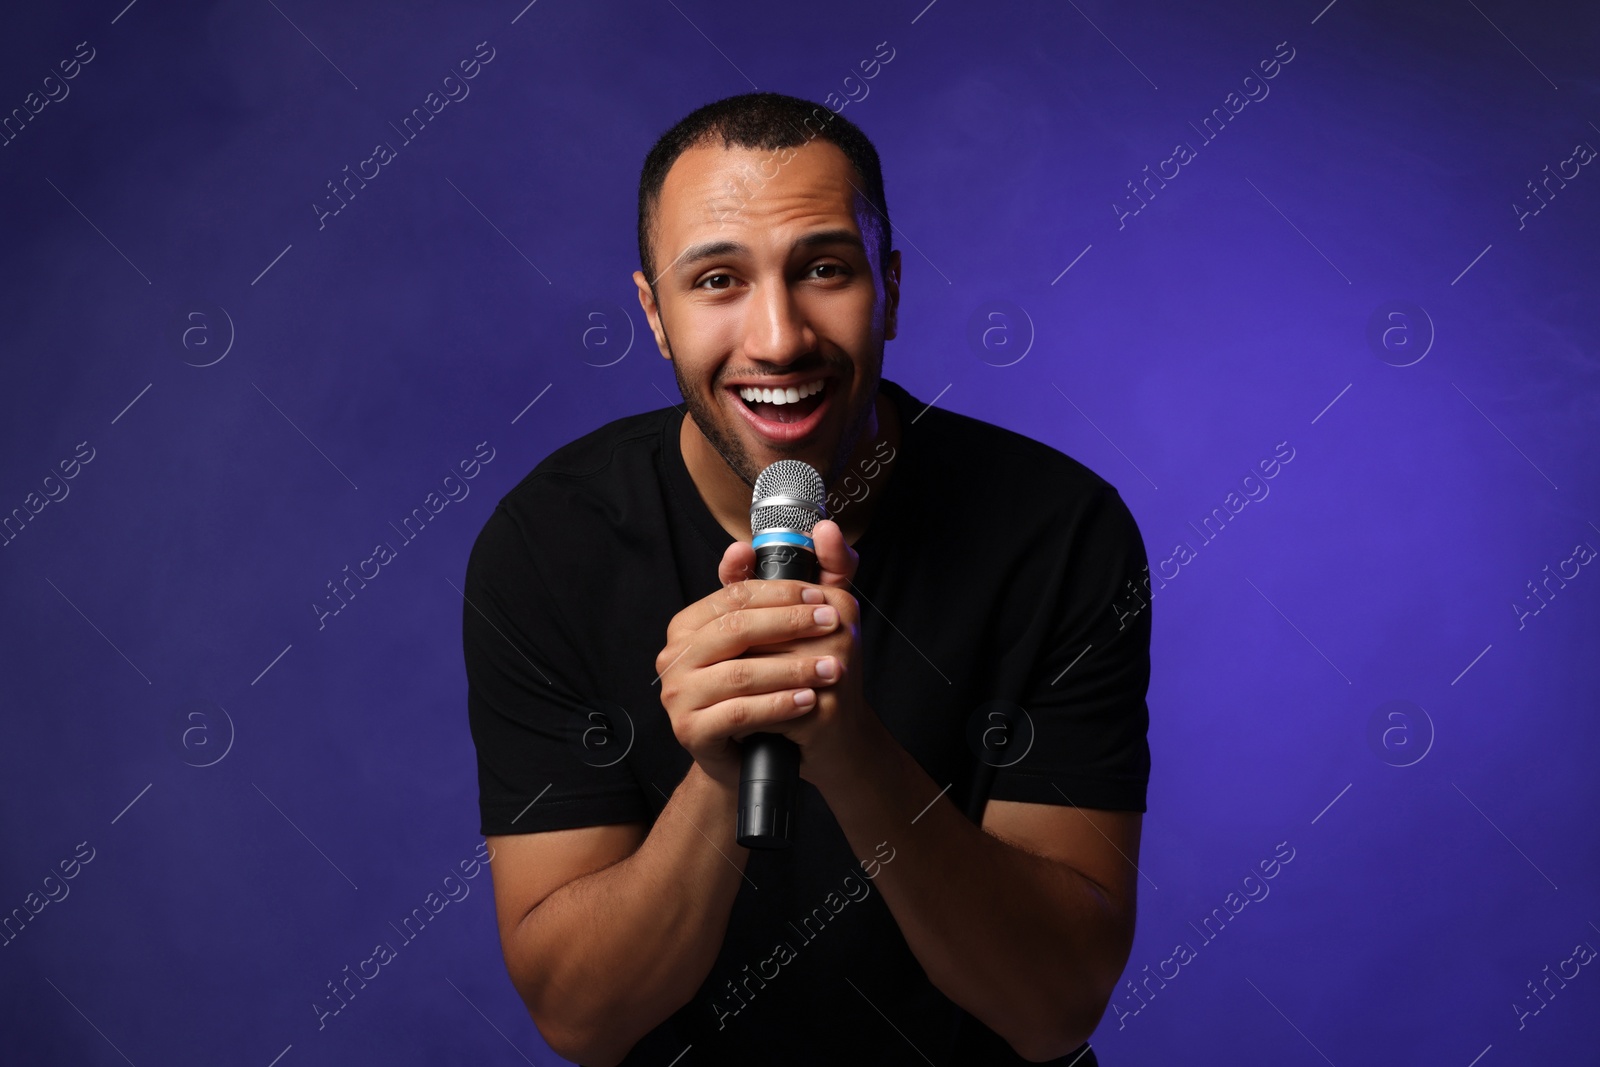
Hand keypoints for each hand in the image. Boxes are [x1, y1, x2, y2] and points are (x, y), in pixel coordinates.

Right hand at [654, 520, 883, 790]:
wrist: (751, 755)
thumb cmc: (763, 687)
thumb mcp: (776, 635)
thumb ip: (789, 582)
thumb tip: (784, 535)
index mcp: (689, 625)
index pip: (735, 595)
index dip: (781, 591)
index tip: (821, 594)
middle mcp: (674, 656)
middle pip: (737, 629)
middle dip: (790, 624)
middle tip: (832, 623)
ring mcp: (678, 695)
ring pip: (741, 672)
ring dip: (793, 668)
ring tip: (832, 668)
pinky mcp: (690, 731)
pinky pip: (739, 713)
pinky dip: (778, 705)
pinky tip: (807, 701)